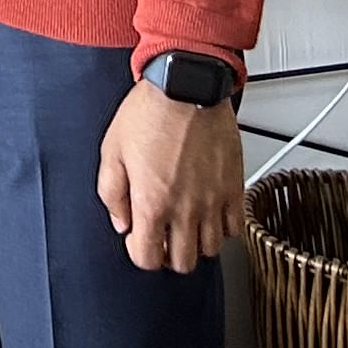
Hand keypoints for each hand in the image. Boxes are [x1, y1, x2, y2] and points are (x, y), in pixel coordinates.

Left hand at [97, 80, 243, 272]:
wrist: (186, 85)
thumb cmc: (149, 111)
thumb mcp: (111, 151)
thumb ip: (112, 194)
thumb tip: (121, 221)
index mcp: (152, 202)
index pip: (147, 258)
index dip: (140, 253)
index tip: (139, 240)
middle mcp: (185, 209)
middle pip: (183, 262)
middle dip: (168, 254)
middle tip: (163, 235)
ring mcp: (214, 201)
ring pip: (211, 250)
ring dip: (196, 242)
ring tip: (186, 223)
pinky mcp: (235, 188)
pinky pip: (236, 227)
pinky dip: (223, 227)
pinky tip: (210, 211)